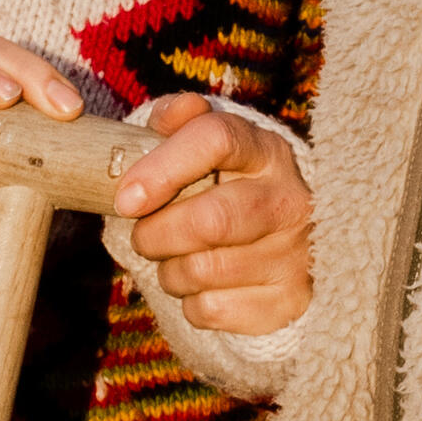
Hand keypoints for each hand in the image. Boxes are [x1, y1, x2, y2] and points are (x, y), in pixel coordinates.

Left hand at [111, 97, 312, 336]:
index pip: (217, 139)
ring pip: (203, 270)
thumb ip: (180, 122)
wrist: (287, 246)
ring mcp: (296, 253)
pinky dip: (190, 303)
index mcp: (266, 151)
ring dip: (169, 271)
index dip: (163, 167)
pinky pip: (212, 309)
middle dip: (156, 234)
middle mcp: (290, 199)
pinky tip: (202, 286)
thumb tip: (176, 111)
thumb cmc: (226, 190)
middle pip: (211, 219)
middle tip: (143, 236)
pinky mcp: (290, 300)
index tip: (125, 199)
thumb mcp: (206, 149)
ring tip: (176, 260)